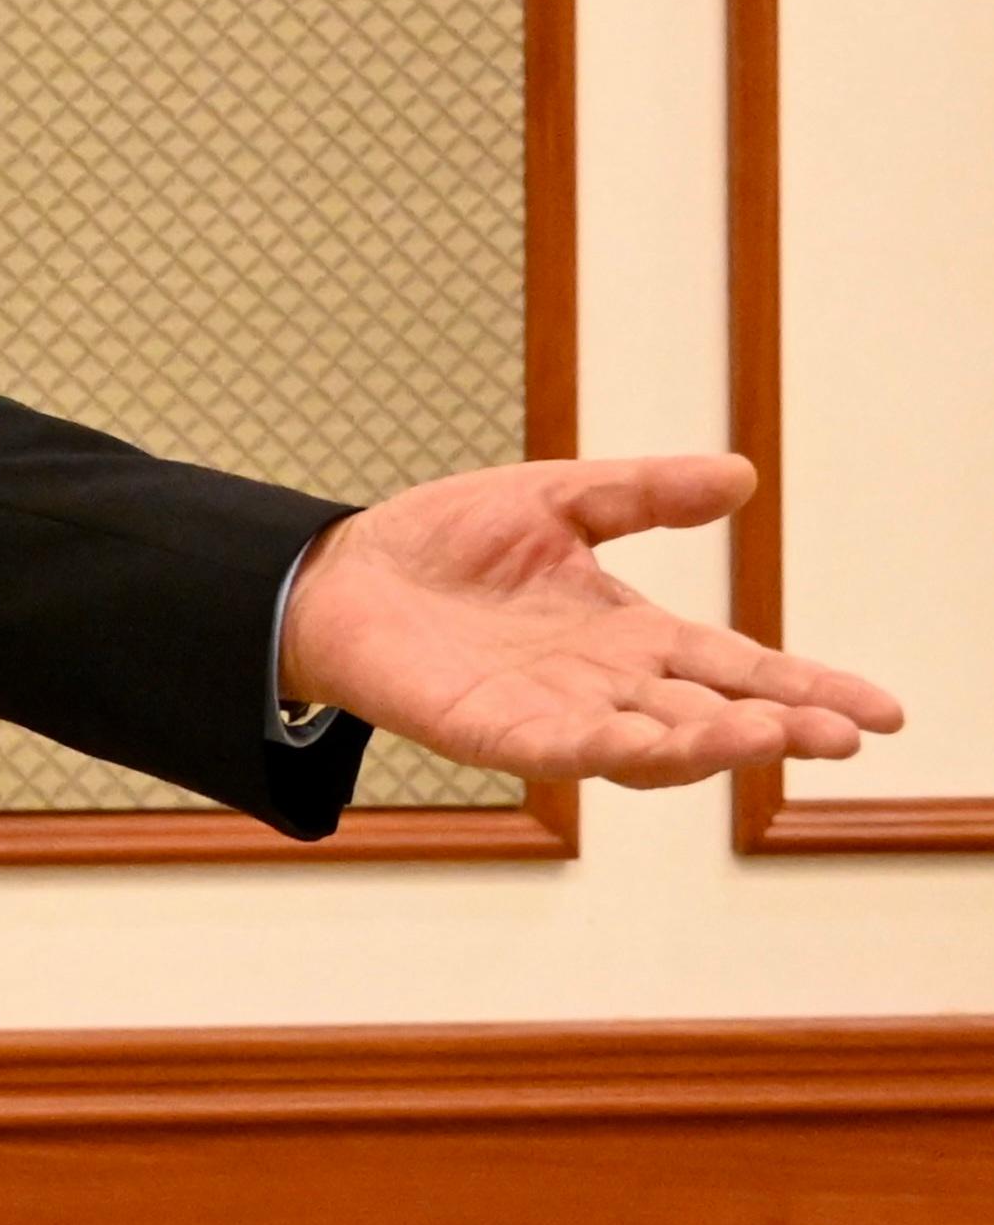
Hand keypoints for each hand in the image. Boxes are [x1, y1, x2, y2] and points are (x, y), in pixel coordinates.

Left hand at [282, 454, 904, 782]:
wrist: (339, 573)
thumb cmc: (443, 542)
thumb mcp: (556, 500)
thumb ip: (644, 494)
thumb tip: (741, 475)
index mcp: (631, 634)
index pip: (739, 666)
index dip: (810, 687)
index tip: (884, 711)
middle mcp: (606, 684)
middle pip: (713, 713)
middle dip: (779, 726)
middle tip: (844, 733)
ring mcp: (554, 713)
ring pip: (652, 745)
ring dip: (711, 745)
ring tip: (768, 735)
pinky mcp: (494, 731)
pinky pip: (563, 749)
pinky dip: (611, 748)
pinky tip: (654, 745)